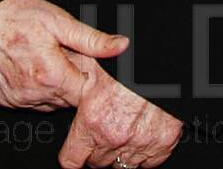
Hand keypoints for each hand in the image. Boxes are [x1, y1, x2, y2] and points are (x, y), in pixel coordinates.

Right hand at [0, 0, 129, 111]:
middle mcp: (32, 93)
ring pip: (48, 104)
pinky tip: (28, 68)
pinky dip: (32, 89)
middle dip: (69, 80)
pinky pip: (27, 103)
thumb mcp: (60, 21)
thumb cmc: (17, 13)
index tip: (78, 59)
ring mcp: (15, 99)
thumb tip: (121, 46)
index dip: (85, 75)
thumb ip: (92, 40)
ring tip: (42, 59)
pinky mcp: (1, 99)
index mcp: (51, 76)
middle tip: (59, 54)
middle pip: (67, 100)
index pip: (84, 93)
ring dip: (51, 87)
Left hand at [59, 60, 183, 168]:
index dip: (73, 155)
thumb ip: (74, 81)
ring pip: (120, 165)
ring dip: (119, 153)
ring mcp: (139, 145)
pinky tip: (141, 137)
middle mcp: (114, 136)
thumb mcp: (92, 64)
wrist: (163, 63)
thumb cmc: (129, 64)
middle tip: (104, 131)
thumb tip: (59, 77)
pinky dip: (144, 154)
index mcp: (93, 119)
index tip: (77, 150)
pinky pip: (147, 164)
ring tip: (123, 132)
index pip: (71, 160)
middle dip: (97, 150)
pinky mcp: (161, 146)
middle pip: (96, 163)